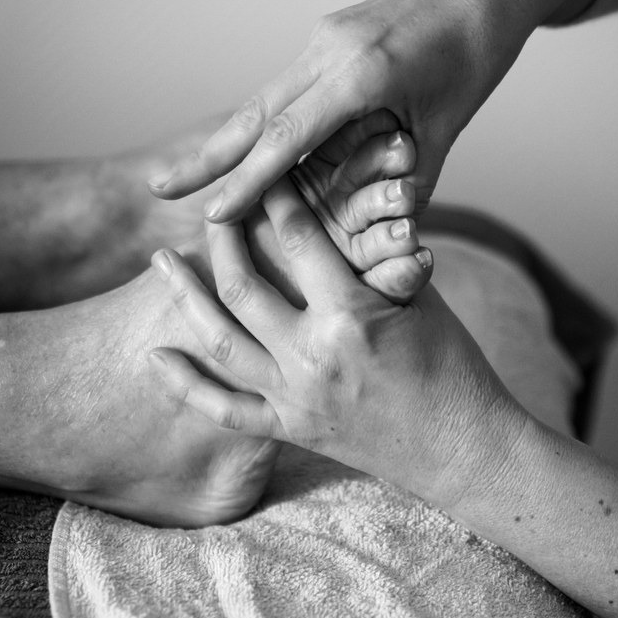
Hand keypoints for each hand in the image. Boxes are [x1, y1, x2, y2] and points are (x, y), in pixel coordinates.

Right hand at [146, 0, 606, 222]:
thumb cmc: (477, 53)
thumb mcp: (448, 126)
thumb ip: (409, 180)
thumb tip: (387, 234)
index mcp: (361, 73)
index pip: (288, 136)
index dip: (247, 180)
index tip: (213, 214)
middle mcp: (330, 49)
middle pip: (253, 111)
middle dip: (207, 155)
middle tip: (159, 188)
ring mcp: (324, 37)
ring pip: (262, 96)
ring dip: (226, 137)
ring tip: (188, 170)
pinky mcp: (328, 34)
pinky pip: (284, 84)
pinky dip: (259, 117)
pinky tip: (240, 141)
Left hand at [149, 177, 525, 513]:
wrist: (461, 446)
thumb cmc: (453, 365)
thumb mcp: (420, 299)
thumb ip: (375, 259)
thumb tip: (344, 213)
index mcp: (351, 314)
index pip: (297, 239)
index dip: (275, 196)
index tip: (259, 171)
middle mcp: (312, 356)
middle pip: (243, 286)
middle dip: (221, 238)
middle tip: (209, 209)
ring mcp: (295, 397)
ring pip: (221, 342)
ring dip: (185, 297)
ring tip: (159, 261)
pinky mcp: (291, 429)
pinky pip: (226, 411)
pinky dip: (187, 385)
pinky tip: (156, 357)